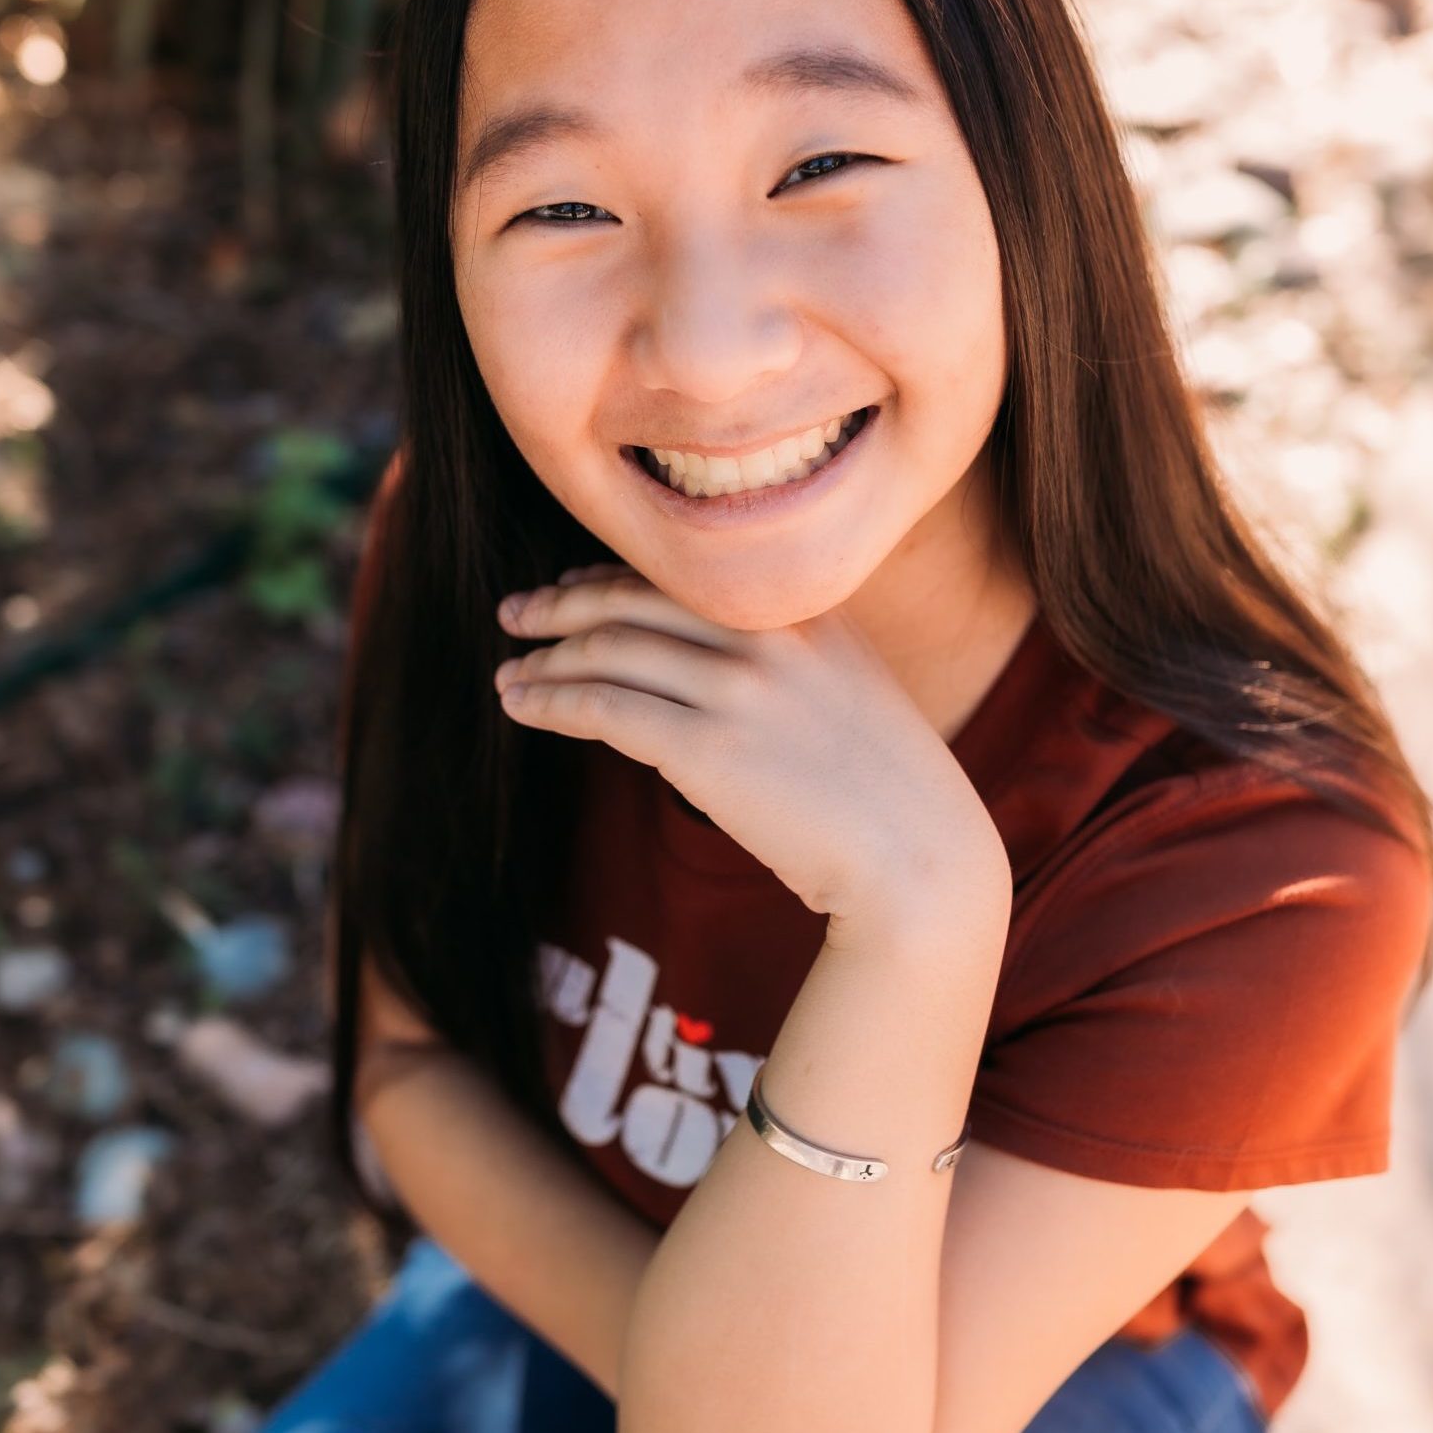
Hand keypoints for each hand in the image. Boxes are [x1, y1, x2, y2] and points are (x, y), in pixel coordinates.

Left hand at [491, 562, 1009, 927]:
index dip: (613, 576)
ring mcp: (738, 688)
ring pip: (608, 650)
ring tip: (509, 675)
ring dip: (544, 660)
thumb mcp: (855, 691)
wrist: (923, 859)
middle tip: (515, 615)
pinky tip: (523, 707)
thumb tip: (720, 660)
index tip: (572, 589)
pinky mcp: (707, 748)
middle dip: (561, 604)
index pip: (683, 573)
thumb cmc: (891, 793)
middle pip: (632, 597)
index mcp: (805, 609)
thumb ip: (797, 657)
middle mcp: (768, 633)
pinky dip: (550, 701)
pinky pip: (602, 708)